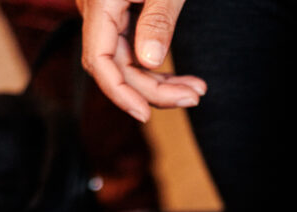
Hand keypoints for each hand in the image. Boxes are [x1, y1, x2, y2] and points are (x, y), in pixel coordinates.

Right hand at [76, 0, 205, 121]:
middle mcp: (98, 11)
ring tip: (197, 91)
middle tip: (195, 97)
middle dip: (155, 90)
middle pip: (119, 68)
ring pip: (129, 63)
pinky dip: (160, 68)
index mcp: (100, 2)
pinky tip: (186, 80)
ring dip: (162, 83)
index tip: (145, 116)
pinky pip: (136, 50)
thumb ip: (157, 19)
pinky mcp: (123, 14)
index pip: (100, 62)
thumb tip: (149, 62)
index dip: (120, 93)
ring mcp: (109, 14)